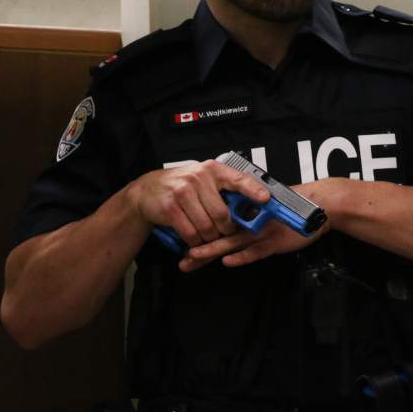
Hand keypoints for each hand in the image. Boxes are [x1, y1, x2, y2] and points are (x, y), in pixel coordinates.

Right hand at [128, 160, 270, 248]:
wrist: (147, 190)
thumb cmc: (182, 186)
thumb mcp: (204, 179)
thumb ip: (224, 188)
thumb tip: (252, 204)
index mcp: (212, 170)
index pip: (238, 178)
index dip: (253, 190)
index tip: (266, 199)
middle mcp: (199, 178)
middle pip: (222, 213)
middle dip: (226, 229)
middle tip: (226, 233)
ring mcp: (183, 192)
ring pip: (207, 226)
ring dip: (210, 238)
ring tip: (209, 237)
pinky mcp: (170, 208)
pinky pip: (190, 233)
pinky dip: (195, 241)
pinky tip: (195, 240)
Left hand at [178, 178, 337, 270]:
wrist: (316, 206)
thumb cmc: (292, 208)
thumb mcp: (268, 210)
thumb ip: (251, 217)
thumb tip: (230, 221)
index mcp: (247, 215)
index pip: (219, 225)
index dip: (202, 234)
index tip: (182, 244)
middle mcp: (251, 223)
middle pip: (220, 236)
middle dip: (200, 249)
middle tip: (182, 259)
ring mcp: (262, 233)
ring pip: (233, 243)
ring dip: (213, 250)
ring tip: (193, 257)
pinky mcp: (275, 242)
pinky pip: (256, 251)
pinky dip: (243, 256)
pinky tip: (228, 262)